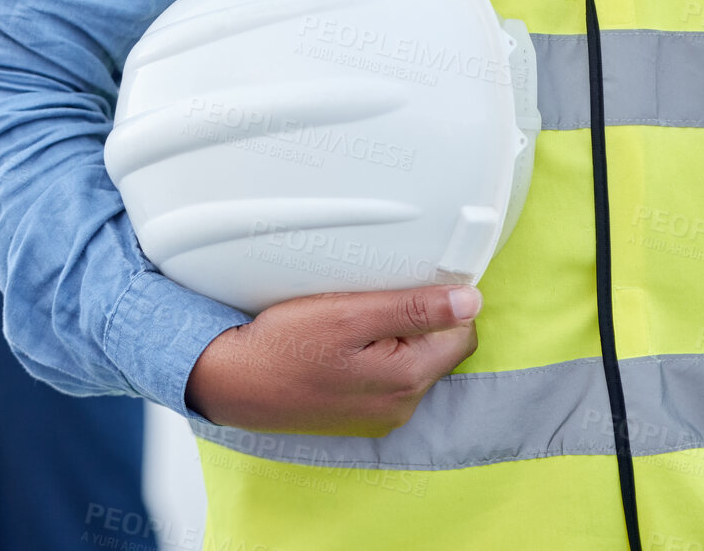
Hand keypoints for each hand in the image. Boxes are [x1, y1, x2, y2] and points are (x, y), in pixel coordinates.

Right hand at [185, 284, 481, 436]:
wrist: (231, 383)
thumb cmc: (282, 347)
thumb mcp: (348, 314)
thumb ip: (413, 308)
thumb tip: (471, 301)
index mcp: (407, 380)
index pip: (461, 333)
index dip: (442, 303)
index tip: (408, 284)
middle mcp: (401, 406)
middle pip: (437, 350)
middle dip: (416, 321)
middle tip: (370, 301)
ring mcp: (380, 417)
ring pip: (411, 365)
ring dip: (393, 340)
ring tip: (350, 324)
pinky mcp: (358, 418)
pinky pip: (385, 381)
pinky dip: (372, 360)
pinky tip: (339, 348)